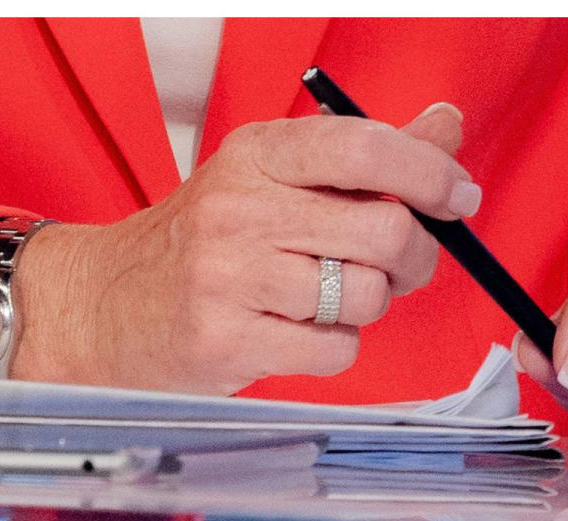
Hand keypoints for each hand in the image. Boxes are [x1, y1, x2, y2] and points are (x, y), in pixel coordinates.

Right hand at [9, 102, 472, 393]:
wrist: (109, 305)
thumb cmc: (208, 242)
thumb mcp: (276, 178)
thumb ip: (368, 156)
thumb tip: (448, 125)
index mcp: (259, 154)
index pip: (364, 146)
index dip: (429, 172)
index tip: (458, 197)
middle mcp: (241, 207)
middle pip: (386, 230)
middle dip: (415, 257)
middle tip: (399, 264)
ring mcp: (230, 275)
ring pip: (368, 295)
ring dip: (368, 305)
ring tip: (326, 296)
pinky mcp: (228, 338)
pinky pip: (339, 348)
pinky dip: (337, 345)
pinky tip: (298, 330)